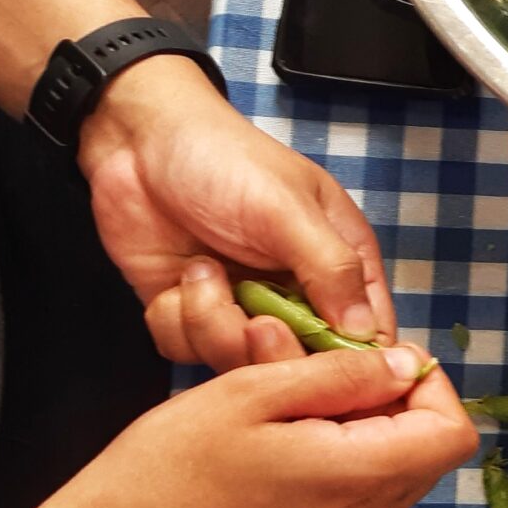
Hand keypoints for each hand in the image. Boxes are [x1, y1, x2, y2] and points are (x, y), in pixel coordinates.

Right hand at [52, 345, 476, 507]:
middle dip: (390, 408)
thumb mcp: (254, 392)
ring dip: (361, 437)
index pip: (452, 433)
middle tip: (321, 378)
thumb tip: (407, 367)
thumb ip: (343, 375)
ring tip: (291, 413)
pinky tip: (281, 454)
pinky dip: (339, 472)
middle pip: (425, 456)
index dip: (429, 388)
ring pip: (392, 480)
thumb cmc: (170, 463)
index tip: (377, 362)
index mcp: (357, 480)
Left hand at [76, 58, 394, 369]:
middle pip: (303, 365)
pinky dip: (176, 323)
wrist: (138, 139)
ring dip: (213, 326)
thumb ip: (332, 270)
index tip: (321, 368)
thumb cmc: (225, 157)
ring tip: (202, 272)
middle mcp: (296, 294)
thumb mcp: (289, 210)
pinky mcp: (191, 312)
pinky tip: (178, 280)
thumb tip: (367, 335)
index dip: (352, 364)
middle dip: (270, 350)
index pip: (368, 337)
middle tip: (254, 319)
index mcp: (340, 267)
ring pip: (240, 364)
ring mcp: (243, 306)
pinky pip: (188, 352)